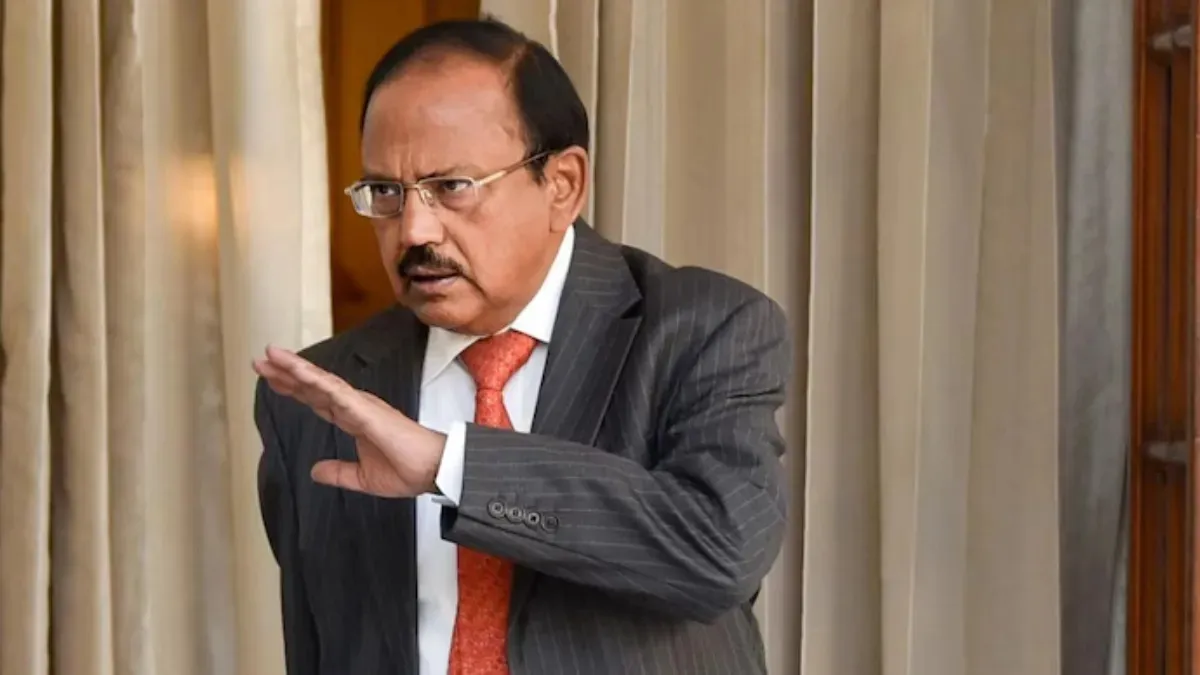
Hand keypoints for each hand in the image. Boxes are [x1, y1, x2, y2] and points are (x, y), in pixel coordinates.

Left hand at [253, 345, 445, 496]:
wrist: (433, 471)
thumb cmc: (408, 471)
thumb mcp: (363, 477)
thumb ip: (338, 472)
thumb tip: (314, 471)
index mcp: (354, 420)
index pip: (317, 400)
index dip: (294, 388)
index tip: (271, 380)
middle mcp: (355, 407)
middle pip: (313, 386)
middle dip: (286, 373)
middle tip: (260, 360)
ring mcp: (360, 405)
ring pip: (321, 382)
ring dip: (295, 368)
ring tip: (270, 355)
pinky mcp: (366, 409)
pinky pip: (335, 391)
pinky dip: (314, 379)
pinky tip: (297, 371)